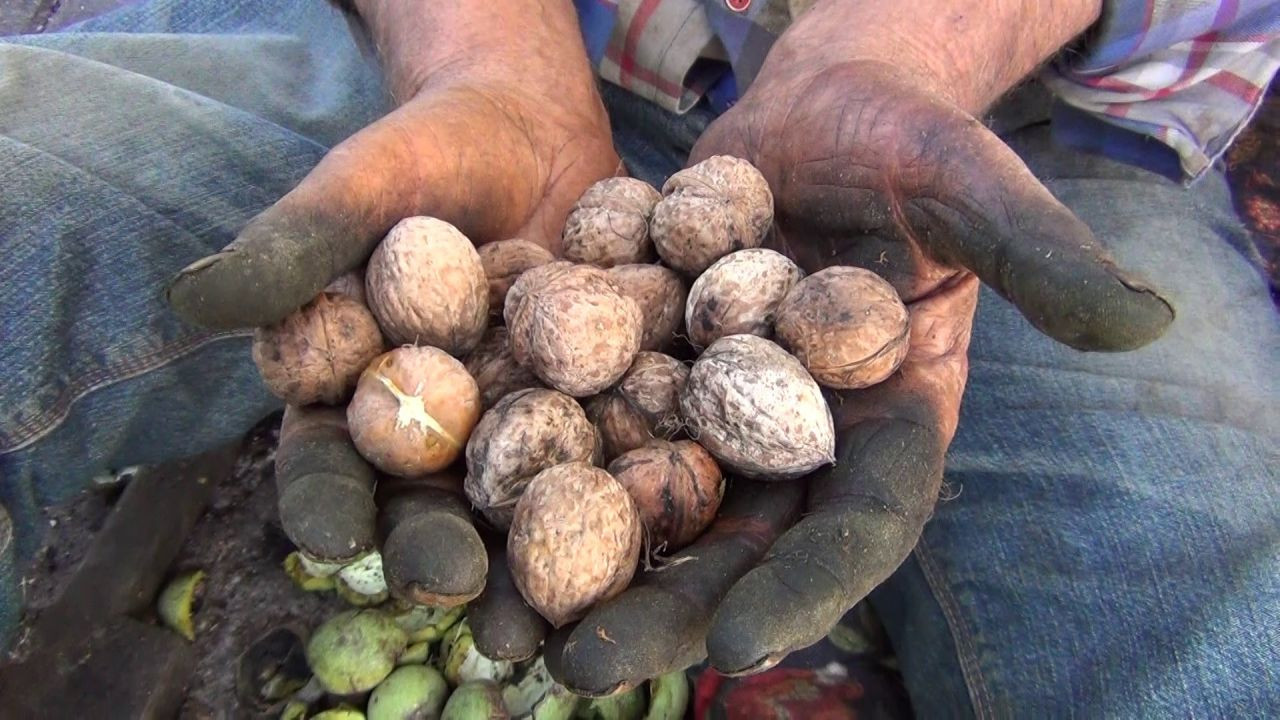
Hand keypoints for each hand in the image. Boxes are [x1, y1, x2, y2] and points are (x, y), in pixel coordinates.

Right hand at [165, 0, 619, 643]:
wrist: (532, 126)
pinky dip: (638, 479)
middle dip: (441, 550)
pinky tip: (659, 514)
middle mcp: (441, 432)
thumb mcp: (363, 184)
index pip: (330, 461)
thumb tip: (201, 296)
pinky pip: (622, 445)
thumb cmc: (425, 152)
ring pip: (529, 498)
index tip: (336, 537)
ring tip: (558, 601)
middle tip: (457, 588)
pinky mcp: (605, 405)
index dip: (329, 499)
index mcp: (359, 398)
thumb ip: (298, 240)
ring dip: (542, 551)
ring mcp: (526, 426)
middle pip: (433, 504)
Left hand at [545, 1, 1173, 691]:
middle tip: (582, 668)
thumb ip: (1038, 253)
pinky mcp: (652, 369)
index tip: (739, 645)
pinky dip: (537, 469)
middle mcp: (801, 440)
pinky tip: (468, 512)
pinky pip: (592, 427)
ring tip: (503, 624)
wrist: (815, 107)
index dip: (809, 589)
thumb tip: (1145, 320)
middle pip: (736, 542)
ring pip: (649, 504)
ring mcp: (720, 410)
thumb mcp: (970, 180)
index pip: (858, 526)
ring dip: (578, 566)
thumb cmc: (907, 138)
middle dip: (664, 608)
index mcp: (888, 425)